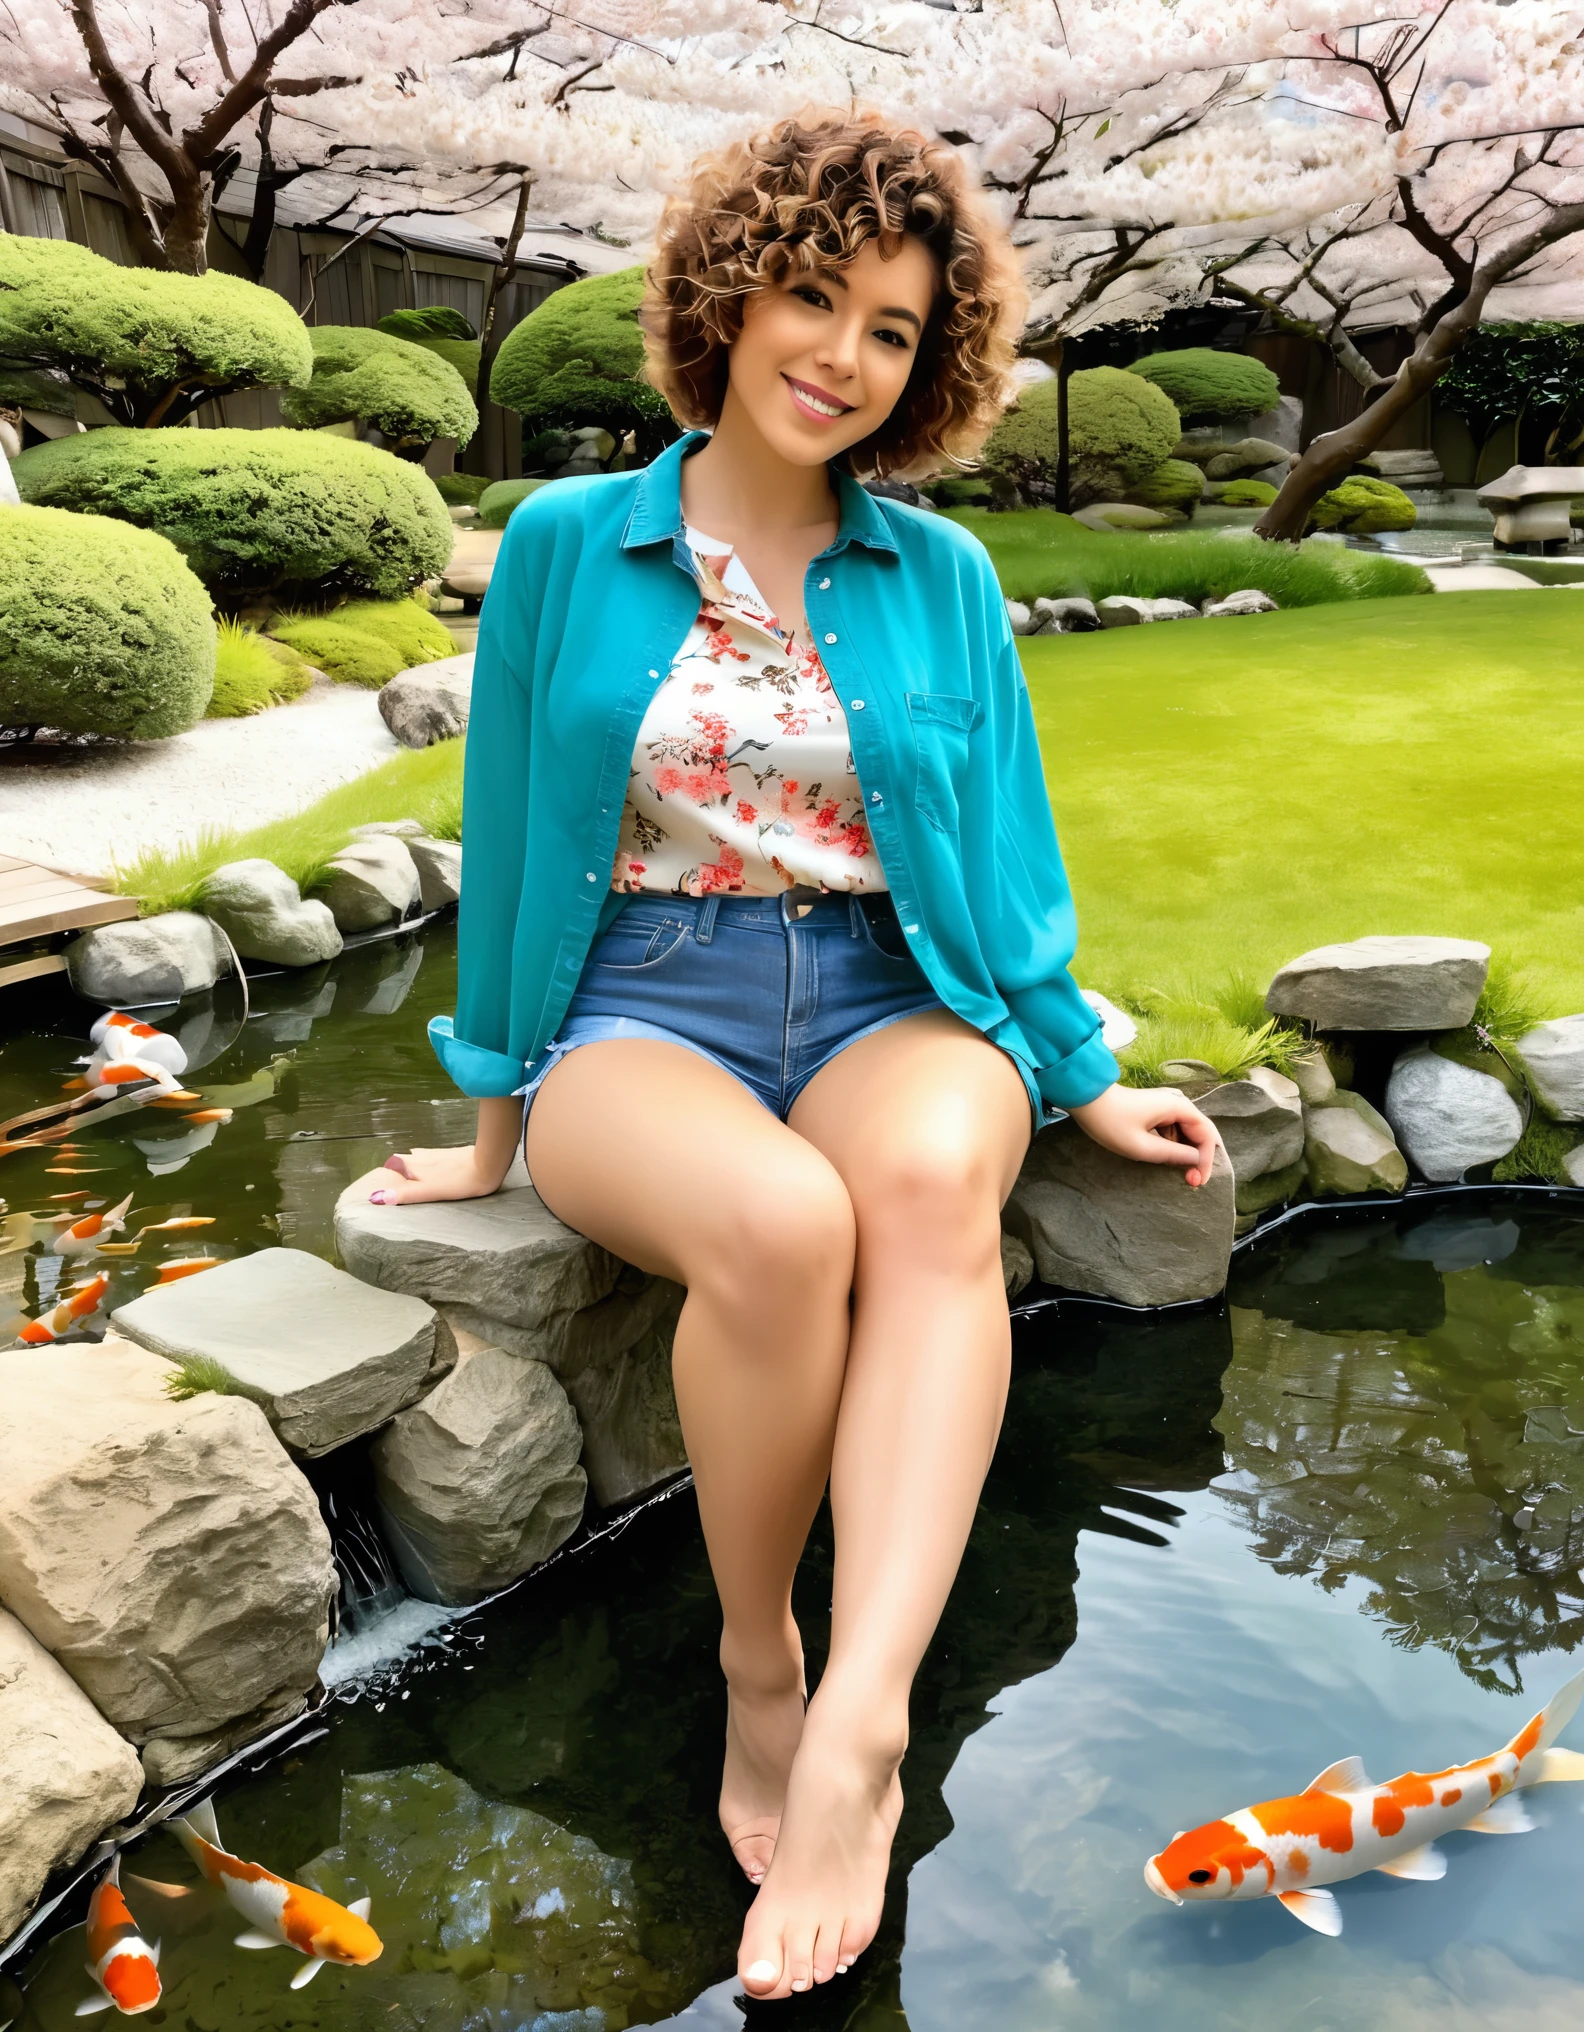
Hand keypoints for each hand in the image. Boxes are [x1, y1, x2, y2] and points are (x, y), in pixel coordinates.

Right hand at [360, 1145, 505, 1206]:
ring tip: (400, 1168)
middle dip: (394, 1168)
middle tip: (387, 1176)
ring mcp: (436, 1154)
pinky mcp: (449, 1153)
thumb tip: (376, 1198)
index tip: (375, 1181)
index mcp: (415, 1167)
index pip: (392, 1167)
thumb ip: (405, 1195)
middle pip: (402, 1161)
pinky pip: (429, 1155)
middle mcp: (422, 1158)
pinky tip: (424, 1158)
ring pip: (415, 1157)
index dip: (384, 1173)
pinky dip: (422, 1158)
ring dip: (407, 1162)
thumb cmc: (459, 1182)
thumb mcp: (429, 1192)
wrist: (487, 1163)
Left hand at [1068, 1082, 1220, 1188]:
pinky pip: (1173, 1131)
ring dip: (1187, 1154)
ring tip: (1180, 1174)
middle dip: (1199, 1158)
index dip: (1206, 1159)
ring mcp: (1166, 1108)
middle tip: (1191, 1181)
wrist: (1086, 1099)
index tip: (1197, 1180)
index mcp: (1178, 1108)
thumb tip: (1195, 1160)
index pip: (1206, 1134)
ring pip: (1187, 1134)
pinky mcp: (1156, 1112)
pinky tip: (1166, 1159)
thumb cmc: (1110, 1122)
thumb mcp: (1141, 1146)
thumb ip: (1171, 1154)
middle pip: (1200, 1133)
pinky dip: (1174, 1147)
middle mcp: (1177, 1104)